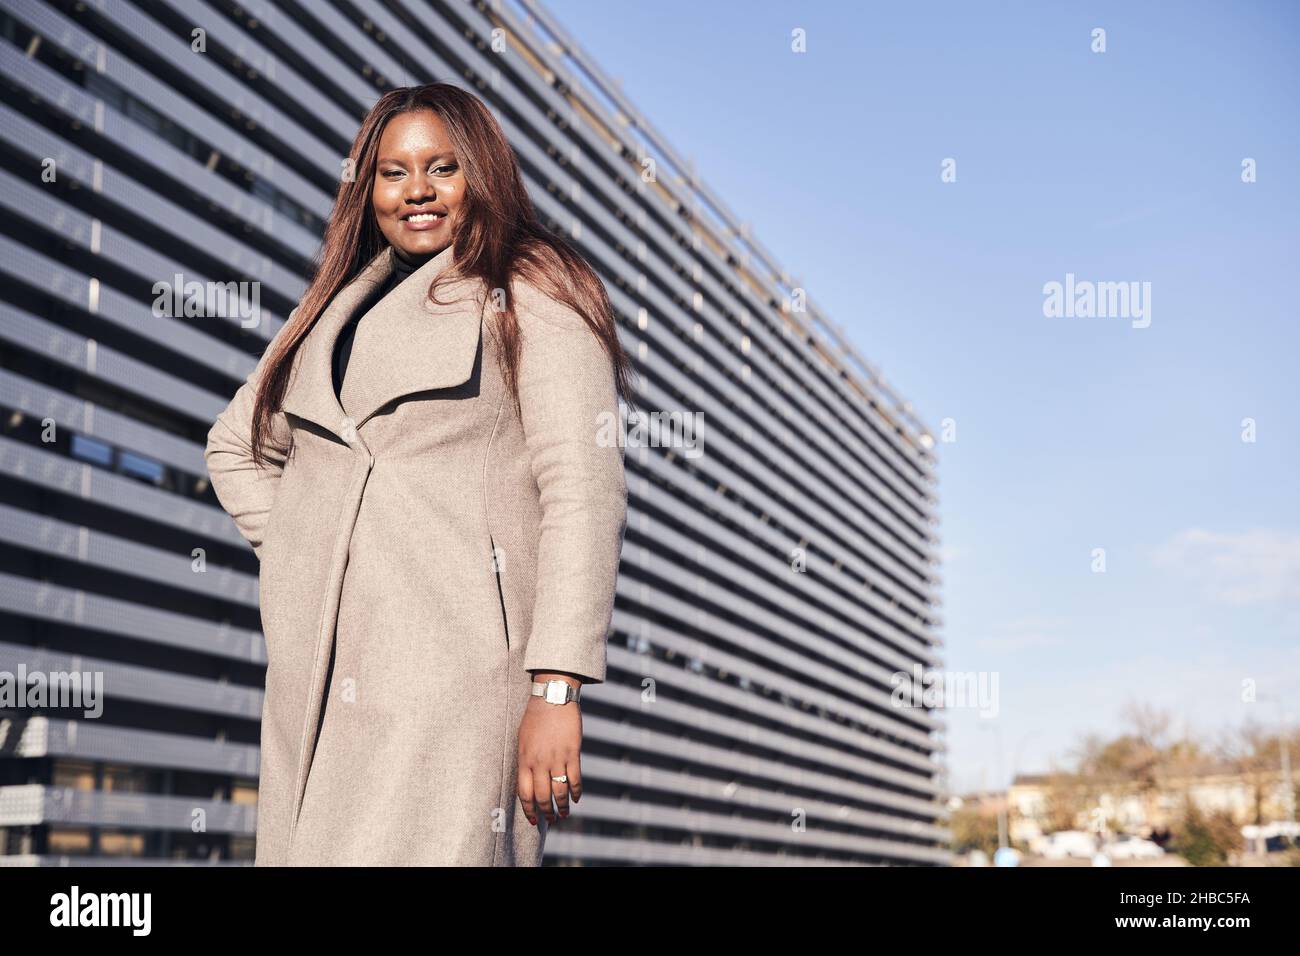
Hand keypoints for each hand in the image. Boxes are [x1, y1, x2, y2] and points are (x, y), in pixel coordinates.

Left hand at [517, 676, 582, 825]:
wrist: (553, 698)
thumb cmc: (535, 717)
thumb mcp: (523, 739)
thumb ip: (525, 760)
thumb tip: (528, 780)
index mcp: (524, 759)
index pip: (524, 793)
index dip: (529, 810)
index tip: (533, 820)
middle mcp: (539, 762)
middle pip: (542, 796)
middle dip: (546, 812)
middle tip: (551, 820)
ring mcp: (557, 758)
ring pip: (559, 791)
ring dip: (562, 806)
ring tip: (564, 814)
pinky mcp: (572, 753)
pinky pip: (575, 779)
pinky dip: (576, 792)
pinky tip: (576, 798)